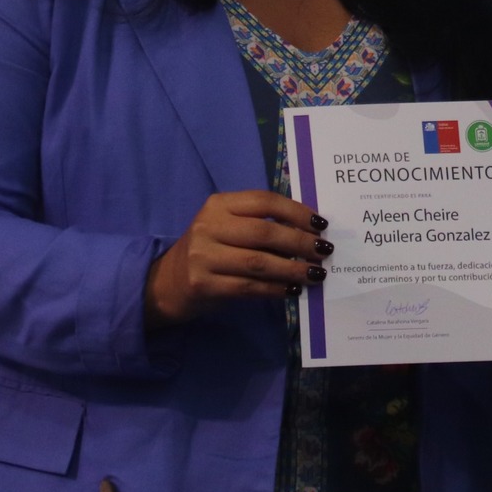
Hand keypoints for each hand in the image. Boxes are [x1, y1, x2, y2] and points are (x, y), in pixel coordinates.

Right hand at [145, 190, 331, 325]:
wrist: (167, 283)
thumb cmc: (209, 250)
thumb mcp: (227, 227)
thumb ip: (259, 223)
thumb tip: (308, 232)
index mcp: (218, 205)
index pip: (263, 201)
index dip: (296, 212)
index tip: (320, 225)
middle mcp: (209, 227)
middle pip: (264, 232)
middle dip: (300, 242)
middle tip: (324, 252)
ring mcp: (204, 256)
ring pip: (259, 262)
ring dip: (293, 269)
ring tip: (316, 274)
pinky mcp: (204, 284)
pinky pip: (249, 286)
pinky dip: (275, 289)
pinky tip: (293, 290)